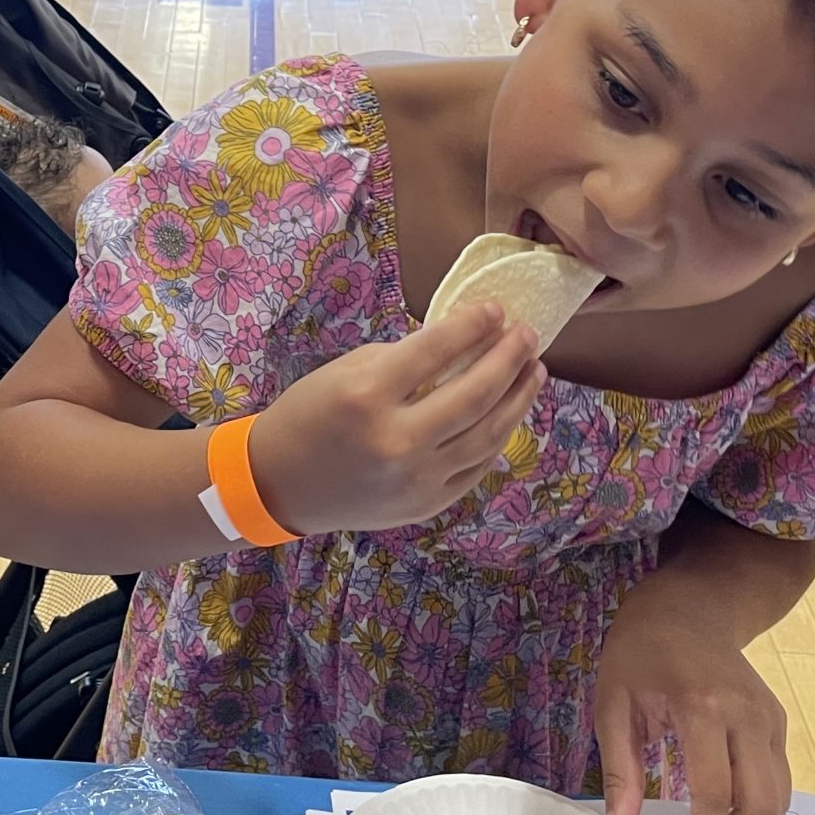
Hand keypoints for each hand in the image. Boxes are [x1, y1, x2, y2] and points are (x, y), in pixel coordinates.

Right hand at [247, 302, 543, 535]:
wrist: (280, 482)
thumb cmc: (309, 414)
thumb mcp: (346, 371)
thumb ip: (404, 361)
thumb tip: (461, 345)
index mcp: (368, 397)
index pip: (435, 351)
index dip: (472, 325)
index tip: (496, 309)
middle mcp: (396, 440)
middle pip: (474, 395)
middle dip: (508, 358)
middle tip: (528, 335)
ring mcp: (415, 479)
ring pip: (488, 435)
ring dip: (518, 399)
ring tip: (534, 371)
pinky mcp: (425, 505)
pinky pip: (475, 468)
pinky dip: (497, 437)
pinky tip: (508, 413)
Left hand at [596, 596, 789, 814]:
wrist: (688, 604)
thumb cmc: (640, 649)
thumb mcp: (613, 704)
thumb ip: (620, 771)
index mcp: (702, 706)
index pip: (715, 793)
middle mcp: (747, 714)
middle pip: (760, 802)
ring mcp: (770, 716)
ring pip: (779, 794)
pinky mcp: (778, 718)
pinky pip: (779, 775)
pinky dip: (761, 804)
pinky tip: (731, 813)